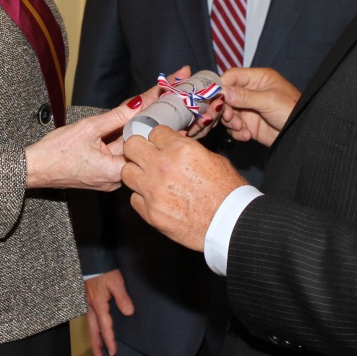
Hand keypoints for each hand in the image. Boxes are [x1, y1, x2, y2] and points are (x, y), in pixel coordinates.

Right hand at [25, 97, 146, 190]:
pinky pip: (115, 153)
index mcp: (115, 172)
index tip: (160, 99)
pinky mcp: (102, 174)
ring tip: (146, 102)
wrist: (34, 168)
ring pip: (125, 148)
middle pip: (135, 144)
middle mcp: (115, 179)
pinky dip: (118, 137)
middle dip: (143, 120)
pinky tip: (124, 120)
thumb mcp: (89, 128)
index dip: (150, 119)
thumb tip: (138, 104)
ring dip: (131, 127)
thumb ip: (116, 116)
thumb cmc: (55, 153)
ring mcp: (108, 178)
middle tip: (156, 96)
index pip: (141, 141)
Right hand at [85, 269, 133, 355]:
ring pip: (90, 325)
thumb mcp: (116, 281)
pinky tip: (94, 329)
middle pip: (93, 331)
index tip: (113, 352)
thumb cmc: (104, 270)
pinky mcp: (87, 300)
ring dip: (93, 338)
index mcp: (99, 305)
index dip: (109, 340)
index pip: (105, 327)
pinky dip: (92, 327)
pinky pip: (89, 318)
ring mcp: (88, 304)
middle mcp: (91, 307)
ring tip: (96, 349)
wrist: (93, 260)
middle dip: (96, 345)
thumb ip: (123, 297)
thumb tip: (129, 312)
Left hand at [122, 126, 246, 250]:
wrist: (230, 224)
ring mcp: (153, 190)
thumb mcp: (212, 158)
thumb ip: (187, 150)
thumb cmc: (227, 191)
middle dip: (139, 149)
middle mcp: (162, 165)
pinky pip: (134, 198)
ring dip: (137, 173)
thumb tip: (173, 148)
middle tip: (147, 156)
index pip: (154, 131)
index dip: (158, 138)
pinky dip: (142, 197)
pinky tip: (155, 199)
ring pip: (126, 172)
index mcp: (180, 148)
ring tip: (148, 178)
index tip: (161, 144)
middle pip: (132, 146)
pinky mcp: (150, 212)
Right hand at [220, 67, 299, 146]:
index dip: (221, 85)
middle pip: (226, 96)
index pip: (232, 76)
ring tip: (241, 128)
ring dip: (231, 122)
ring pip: (228, 113)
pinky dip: (237, 132)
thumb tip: (223, 90)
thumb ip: (245, 96)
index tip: (213, 96)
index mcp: (258, 78)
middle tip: (229, 116)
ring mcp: (249, 109)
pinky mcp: (250, 125)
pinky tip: (247, 135)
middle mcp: (251, 92)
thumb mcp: (269, 100)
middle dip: (225, 107)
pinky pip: (235, 127)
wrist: (303, 135)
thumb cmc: (293, 110)